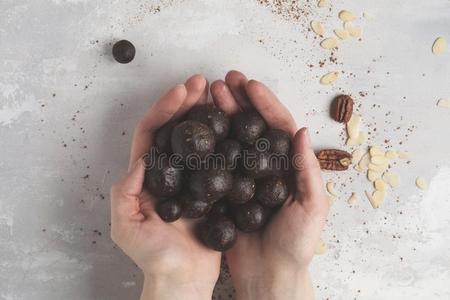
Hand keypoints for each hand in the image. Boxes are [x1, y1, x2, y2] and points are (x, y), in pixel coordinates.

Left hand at [110, 75, 220, 299]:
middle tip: (203, 82)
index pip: (152, 133)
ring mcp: (191, 178)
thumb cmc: (153, 257)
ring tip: (219, 93)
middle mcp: (168, 172)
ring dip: (206, 114)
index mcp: (146, 176)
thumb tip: (141, 160)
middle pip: (175, 129)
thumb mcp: (126, 228)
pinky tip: (235, 125)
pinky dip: (224, 139)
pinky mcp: (210, 188)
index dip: (165, 109)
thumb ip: (127, 193)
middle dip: (186, 103)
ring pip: (198, 139)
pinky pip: (218, 158)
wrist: (182, 278)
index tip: (182, 92)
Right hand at [211, 71, 329, 299]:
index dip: (265, 103)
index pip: (279, 126)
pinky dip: (210, 143)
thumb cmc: (297, 245)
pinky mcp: (228, 189)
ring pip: (233, 138)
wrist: (269, 274)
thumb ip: (308, 171)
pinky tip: (198, 128)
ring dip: (223, 115)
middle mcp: (267, 166)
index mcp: (290, 166)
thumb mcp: (312, 208)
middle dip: (239, 101)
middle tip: (222, 81)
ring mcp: (245, 176)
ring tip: (209, 95)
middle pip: (253, 126)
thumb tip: (303, 131)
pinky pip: (218, 161)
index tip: (249, 84)